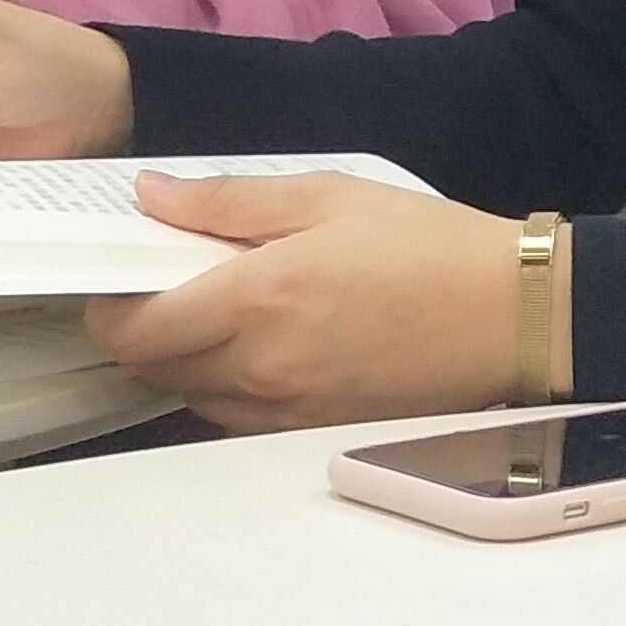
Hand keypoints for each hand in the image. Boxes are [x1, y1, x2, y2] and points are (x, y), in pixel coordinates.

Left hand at [89, 174, 537, 431]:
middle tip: (171, 287)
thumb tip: (150, 195)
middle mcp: (260, 366)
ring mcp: (286, 408)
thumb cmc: (431, 247)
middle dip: (141, 330)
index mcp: (257, 299)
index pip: (134, 327)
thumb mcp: (330, 195)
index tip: (124, 275)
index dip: (109, 303)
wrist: (516, 317)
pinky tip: (263, 348)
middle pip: (150, 368)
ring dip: (184, 361)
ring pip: (189, 396)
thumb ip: (227, 200)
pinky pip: (235, 417)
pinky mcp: (313, 430)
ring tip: (221, 316)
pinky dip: (226, 387)